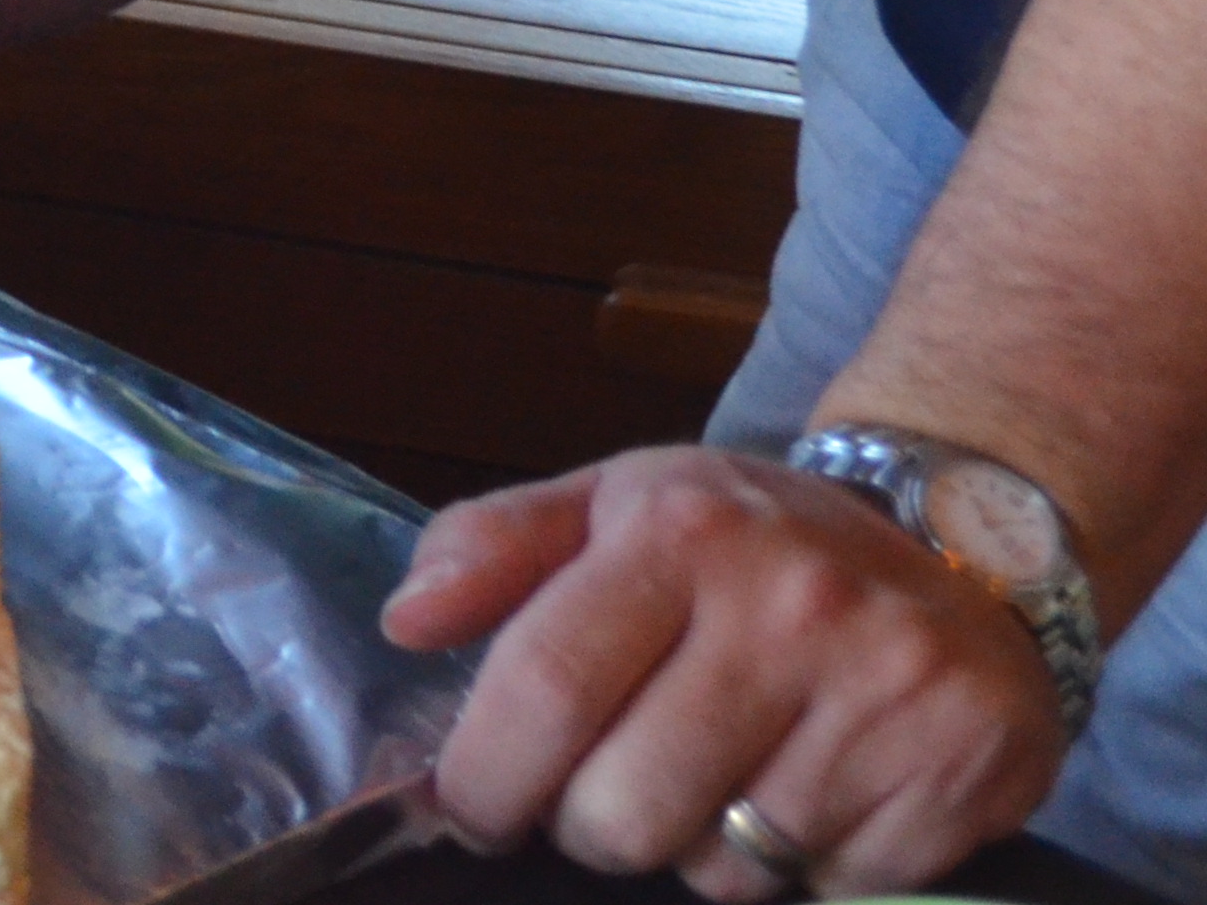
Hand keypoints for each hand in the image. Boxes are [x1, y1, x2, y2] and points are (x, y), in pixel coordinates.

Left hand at [385, 444, 1064, 895]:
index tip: (473, 809)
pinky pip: (830, 886)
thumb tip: (407, 620)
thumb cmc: (750, 542)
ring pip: (724, 866)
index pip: (546, 687)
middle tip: (601, 799)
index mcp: (683, 529)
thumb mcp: (615, 504)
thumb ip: (492, 548)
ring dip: (696, 851)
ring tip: (718, 781)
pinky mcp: (962, 765)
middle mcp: (792, 604)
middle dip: (586, 828)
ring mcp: (887, 689)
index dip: (487, 777)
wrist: (964, 544)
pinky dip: (800, 867)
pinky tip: (811, 795)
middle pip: (626, 806)